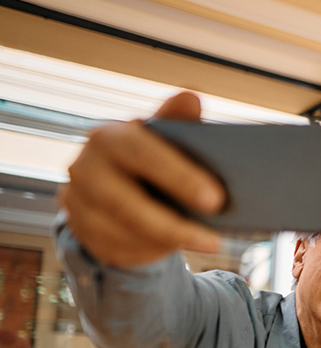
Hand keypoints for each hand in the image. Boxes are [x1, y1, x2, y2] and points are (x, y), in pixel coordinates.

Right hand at [57, 92, 225, 266]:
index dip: (178, 177)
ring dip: (166, 242)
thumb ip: (178, 120)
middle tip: (214, 239)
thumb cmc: (151, 155)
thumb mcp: (164, 137)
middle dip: (173, 224)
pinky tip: (176, 248)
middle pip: (125, 203)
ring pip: (122, 232)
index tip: (216, 200)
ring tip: (205, 244)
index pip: (140, 153)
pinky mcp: (80, 229)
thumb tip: (191, 96)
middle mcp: (85, 168)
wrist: (115, 182)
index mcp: (109, 137)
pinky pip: (115, 248)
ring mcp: (77, 201)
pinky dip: (149, 252)